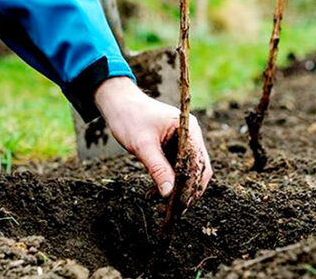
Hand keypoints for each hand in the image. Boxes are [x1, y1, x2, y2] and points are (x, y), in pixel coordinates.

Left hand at [95, 77, 212, 205]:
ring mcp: (183, 140)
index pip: (198, 161)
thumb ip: (157, 169)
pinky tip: (154, 193)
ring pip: (188, 170)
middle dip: (187, 189)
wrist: (118, 104)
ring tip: (162, 204)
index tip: (182, 203)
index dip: (193, 184)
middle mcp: (190, 134)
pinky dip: (168, 180)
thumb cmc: (129, 118)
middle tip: (175, 210)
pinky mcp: (173, 147)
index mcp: (188, 128)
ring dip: (177, 187)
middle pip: (198, 168)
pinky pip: (176, 168)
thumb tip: (169, 194)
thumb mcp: (142, 145)